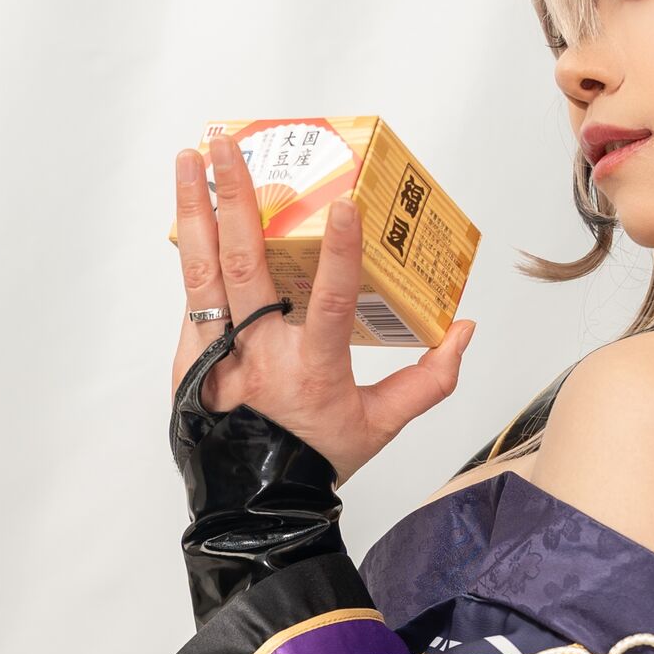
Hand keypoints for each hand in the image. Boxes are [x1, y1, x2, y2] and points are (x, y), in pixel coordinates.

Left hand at [171, 136, 473, 483]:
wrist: (252, 508)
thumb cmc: (315, 461)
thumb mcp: (380, 425)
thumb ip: (428, 380)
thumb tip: (465, 330)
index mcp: (313, 370)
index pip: (331, 303)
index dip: (342, 253)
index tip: (346, 203)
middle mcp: (259, 357)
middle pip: (245, 267)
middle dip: (236, 199)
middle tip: (228, 146)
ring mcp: (217, 358)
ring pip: (202, 273)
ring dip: (194, 210)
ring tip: (189, 158)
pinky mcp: (189, 362)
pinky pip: (194, 300)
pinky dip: (193, 255)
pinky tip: (194, 214)